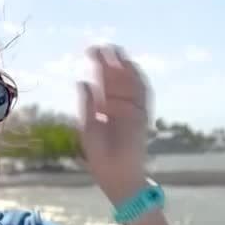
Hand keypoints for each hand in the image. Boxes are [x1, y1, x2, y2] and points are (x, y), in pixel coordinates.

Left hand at [78, 46, 150, 205]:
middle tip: (100, 46)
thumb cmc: (101, 158)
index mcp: (107, 110)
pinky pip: (142, 96)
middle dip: (110, 62)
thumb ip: (88, 104)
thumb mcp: (89, 127)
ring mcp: (133, 112)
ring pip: (130, 84)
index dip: (100, 66)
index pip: (105, 82)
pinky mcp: (142, 118)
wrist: (116, 178)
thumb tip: (82, 81)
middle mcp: (121, 108)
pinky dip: (137, 81)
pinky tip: (130, 67)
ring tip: (115, 51)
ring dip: (124, 67)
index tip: (92, 50)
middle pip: (117, 80)